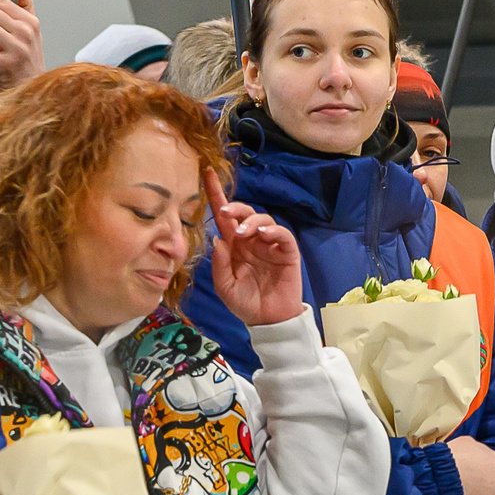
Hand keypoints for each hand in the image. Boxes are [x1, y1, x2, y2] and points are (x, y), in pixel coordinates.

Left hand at [204, 172, 302, 325]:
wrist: (268, 320)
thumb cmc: (245, 303)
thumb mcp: (224, 286)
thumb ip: (219, 264)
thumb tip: (217, 238)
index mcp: (234, 246)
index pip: (224, 216)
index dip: (216, 194)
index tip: (207, 173)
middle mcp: (251, 240)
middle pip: (244, 212)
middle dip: (235, 207)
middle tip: (226, 213)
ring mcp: (270, 244)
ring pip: (263, 218)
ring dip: (251, 220)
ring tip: (244, 233)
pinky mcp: (287, 251)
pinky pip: (282, 234)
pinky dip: (273, 230)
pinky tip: (264, 235)